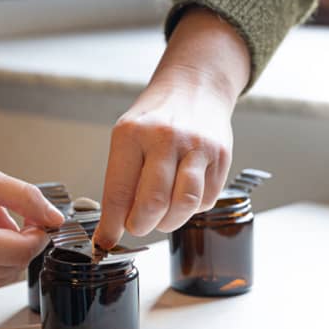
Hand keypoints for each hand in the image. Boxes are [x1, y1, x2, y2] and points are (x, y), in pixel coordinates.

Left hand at [93, 8, 250, 248]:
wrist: (195, 87)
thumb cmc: (155, 117)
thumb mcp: (127, 136)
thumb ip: (120, 179)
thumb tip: (112, 226)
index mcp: (132, 134)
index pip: (119, 191)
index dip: (112, 225)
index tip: (107, 240)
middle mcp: (165, 138)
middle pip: (153, 203)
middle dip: (141, 226)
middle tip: (137, 226)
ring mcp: (197, 147)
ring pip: (184, 205)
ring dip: (169, 222)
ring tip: (160, 216)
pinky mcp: (221, 156)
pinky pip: (205, 200)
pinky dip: (191, 208)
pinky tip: (182, 194)